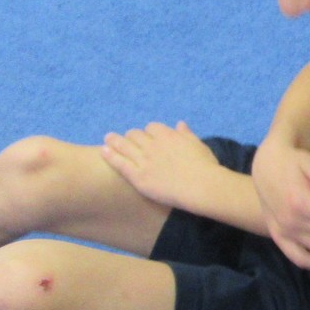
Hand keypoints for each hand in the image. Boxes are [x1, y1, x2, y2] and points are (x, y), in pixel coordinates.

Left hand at [101, 121, 220, 211]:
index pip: (152, 127)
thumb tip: (180, 124)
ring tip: (107, 139)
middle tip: (127, 141)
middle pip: (135, 134)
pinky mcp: (138, 176)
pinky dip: (110, 155)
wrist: (201, 186)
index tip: (148, 138)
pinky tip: (103, 151)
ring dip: (115, 140)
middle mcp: (153, 144)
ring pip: (125, 145)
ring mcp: (144, 160)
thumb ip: (186, 134)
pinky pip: (120, 162)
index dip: (149, 132)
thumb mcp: (198, 145)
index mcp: (168, 135)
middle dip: (131, 136)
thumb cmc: (205, 167)